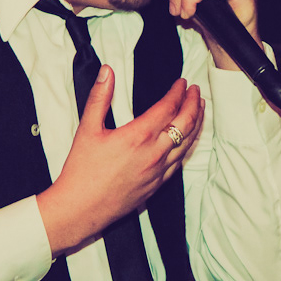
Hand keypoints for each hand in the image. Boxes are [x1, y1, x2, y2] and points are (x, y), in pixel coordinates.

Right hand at [37, 65, 202, 255]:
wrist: (81, 208)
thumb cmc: (81, 171)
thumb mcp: (87, 129)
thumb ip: (99, 97)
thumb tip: (107, 72)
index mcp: (138, 136)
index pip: (168, 108)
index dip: (178, 92)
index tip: (182, 83)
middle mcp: (154, 153)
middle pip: (185, 124)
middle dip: (194, 104)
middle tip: (196, 91)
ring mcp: (158, 171)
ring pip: (188, 144)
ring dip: (196, 124)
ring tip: (199, 110)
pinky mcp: (157, 185)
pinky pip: (180, 162)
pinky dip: (188, 146)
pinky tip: (188, 140)